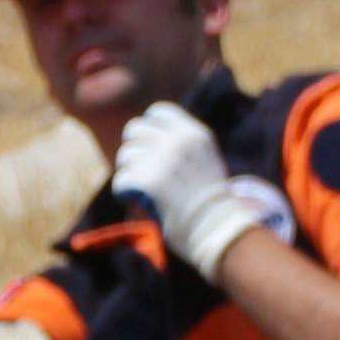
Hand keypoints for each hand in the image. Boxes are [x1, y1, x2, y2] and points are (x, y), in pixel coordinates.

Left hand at [115, 103, 295, 282]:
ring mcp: (164, 160)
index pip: (158, 112)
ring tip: (137, 187)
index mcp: (195, 133)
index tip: (149, 145)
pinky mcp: (150, 182)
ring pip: (126, 155)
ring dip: (128, 171)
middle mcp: (178, 141)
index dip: (148, 128)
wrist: (218, 228)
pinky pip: (122, 179)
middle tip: (139, 168)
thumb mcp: (207, 160)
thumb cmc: (212, 201)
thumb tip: (154, 137)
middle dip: (134, 148)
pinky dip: (123, 192)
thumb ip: (186, 144)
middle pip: (135, 130)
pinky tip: (131, 199)